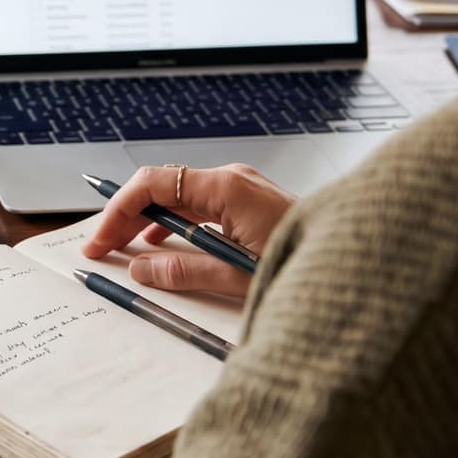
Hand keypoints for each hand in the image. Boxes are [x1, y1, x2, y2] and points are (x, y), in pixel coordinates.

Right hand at [80, 163, 296, 297]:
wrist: (357, 264)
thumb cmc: (307, 266)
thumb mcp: (238, 277)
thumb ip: (184, 271)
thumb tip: (140, 269)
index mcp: (227, 188)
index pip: (154, 184)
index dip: (118, 211)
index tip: (99, 240)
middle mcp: (233, 180)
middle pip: (162, 188)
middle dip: (126, 217)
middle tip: (102, 249)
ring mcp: (244, 189)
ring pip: (179, 196)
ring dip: (148, 221)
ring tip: (126, 250)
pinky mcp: (252, 203)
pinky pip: (200, 205)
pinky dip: (174, 223)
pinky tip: (164, 245)